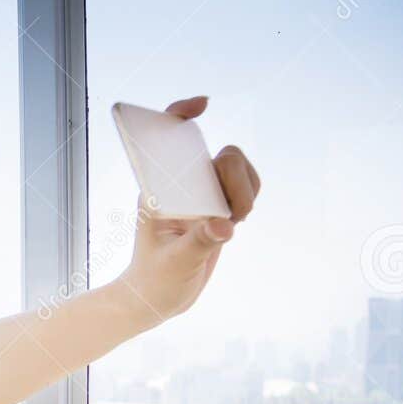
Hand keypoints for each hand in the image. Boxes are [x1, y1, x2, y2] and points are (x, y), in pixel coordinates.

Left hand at [113, 95, 260, 326]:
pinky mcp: (218, 209)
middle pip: (223, 156)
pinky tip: (233, 223)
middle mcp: (182, 186)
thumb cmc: (154, 279)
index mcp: (159, 188)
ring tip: (231, 222)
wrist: (156, 298)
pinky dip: (248, 200)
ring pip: (239, 171)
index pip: (169, 138)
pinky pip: (246, 190)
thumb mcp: (174, 262)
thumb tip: (226, 226)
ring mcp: (202, 196)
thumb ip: (200, 242)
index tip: (203, 105)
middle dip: (235, 175)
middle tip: (232, 211)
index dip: (182, 113)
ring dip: (246, 191)